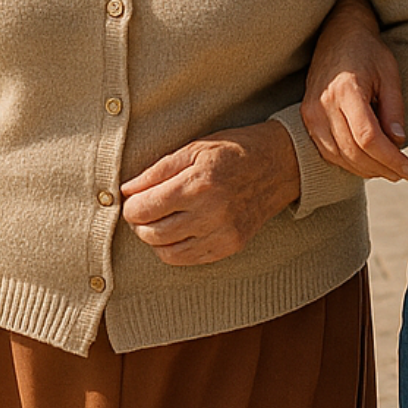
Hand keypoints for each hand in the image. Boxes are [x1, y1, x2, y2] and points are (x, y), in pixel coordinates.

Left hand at [120, 121, 301, 264]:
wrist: (280, 163)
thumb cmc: (234, 150)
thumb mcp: (195, 147)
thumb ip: (158, 170)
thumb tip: (126, 189)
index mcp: (199, 183)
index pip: (145, 208)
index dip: (130, 205)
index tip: (131, 198)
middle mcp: (211, 212)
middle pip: (152, 233)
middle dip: (138, 223)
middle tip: (140, 210)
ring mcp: (223, 233)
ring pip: (167, 252)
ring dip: (154, 239)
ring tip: (156, 221)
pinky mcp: (231, 246)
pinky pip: (189, 260)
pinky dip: (174, 249)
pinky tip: (176, 232)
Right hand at [301, 0, 407, 181]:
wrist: (337, 33)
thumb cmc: (367, 51)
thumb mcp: (390, 74)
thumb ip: (394, 110)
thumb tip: (399, 143)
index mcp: (346, 90)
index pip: (369, 138)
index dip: (391, 159)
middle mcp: (323, 103)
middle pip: (353, 152)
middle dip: (381, 168)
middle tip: (402, 174)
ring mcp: (310, 112)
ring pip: (339, 156)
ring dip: (365, 169)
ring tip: (388, 169)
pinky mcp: (307, 117)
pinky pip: (327, 151)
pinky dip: (348, 162)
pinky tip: (366, 161)